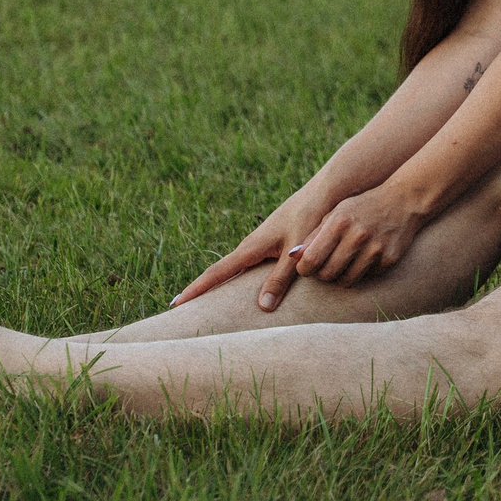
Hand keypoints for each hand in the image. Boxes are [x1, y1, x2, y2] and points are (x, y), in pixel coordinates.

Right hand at [170, 185, 339, 309]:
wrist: (324, 193)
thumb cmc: (311, 220)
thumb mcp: (295, 254)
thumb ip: (280, 279)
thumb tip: (261, 307)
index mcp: (252, 247)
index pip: (217, 273)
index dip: (197, 289)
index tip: (176, 303)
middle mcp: (251, 245)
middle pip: (220, 271)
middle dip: (200, 289)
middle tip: (179, 307)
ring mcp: (260, 243)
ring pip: (233, 268)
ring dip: (217, 283)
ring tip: (202, 301)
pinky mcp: (271, 242)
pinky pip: (247, 264)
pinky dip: (235, 276)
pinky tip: (236, 285)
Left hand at [286, 181, 427, 291]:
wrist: (404, 201)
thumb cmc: (363, 207)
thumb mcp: (336, 213)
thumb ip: (314, 235)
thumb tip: (292, 257)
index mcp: (340, 222)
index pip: (312, 259)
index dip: (304, 269)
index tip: (305, 268)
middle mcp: (357, 237)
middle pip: (327, 274)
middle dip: (320, 275)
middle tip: (322, 268)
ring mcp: (375, 250)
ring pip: (346, 281)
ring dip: (339, 277)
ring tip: (339, 266)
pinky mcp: (389, 260)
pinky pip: (366, 277)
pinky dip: (360, 273)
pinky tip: (362, 259)